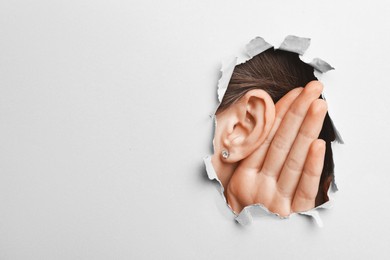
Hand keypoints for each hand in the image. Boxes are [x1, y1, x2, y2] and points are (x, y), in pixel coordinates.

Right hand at [226, 81, 326, 216]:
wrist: (240, 239)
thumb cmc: (240, 203)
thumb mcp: (233, 178)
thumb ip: (245, 154)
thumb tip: (262, 122)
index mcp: (241, 177)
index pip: (264, 138)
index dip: (280, 114)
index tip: (294, 93)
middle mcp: (258, 188)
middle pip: (281, 144)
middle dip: (297, 113)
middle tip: (312, 90)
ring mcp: (276, 200)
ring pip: (294, 160)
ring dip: (307, 130)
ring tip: (318, 106)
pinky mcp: (293, 211)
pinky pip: (305, 187)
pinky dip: (313, 166)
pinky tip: (320, 144)